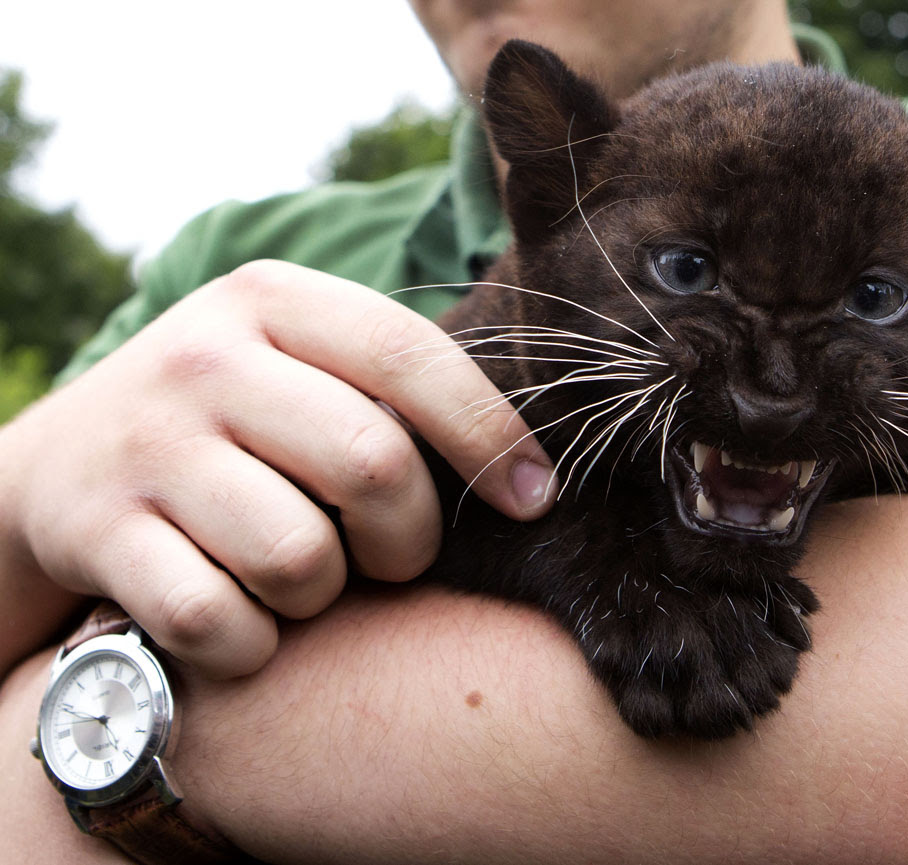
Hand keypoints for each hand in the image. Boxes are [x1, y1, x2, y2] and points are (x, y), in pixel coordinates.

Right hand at [0, 260, 556, 676]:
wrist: (62, 464)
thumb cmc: (230, 420)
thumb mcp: (297, 362)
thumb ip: (392, 387)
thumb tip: (528, 473)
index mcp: (273, 300)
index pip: (411, 357)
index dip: (489, 435)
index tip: (532, 498)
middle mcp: (205, 358)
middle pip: (373, 466)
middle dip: (409, 538)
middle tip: (397, 555)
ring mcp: (147, 444)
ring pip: (301, 559)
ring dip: (324, 596)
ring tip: (304, 578)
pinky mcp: (99, 530)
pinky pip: (220, 621)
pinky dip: (253, 645)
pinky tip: (246, 622)